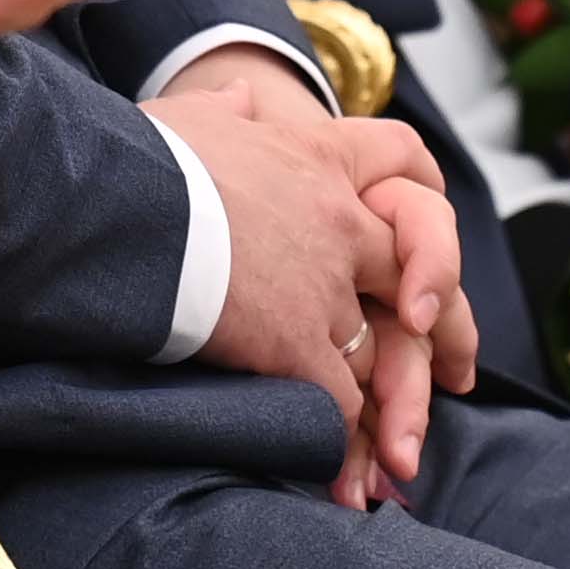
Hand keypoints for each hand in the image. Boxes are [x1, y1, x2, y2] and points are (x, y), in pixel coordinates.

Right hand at [145, 51, 473, 495]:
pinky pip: (341, 403)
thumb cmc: (138, 161)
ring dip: (393, 406)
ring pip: (385, 352)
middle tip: (452, 369)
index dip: (422, 186)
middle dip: (437, 321)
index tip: (423, 222)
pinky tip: (340, 471)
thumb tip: (238, 98)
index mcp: (316, 156)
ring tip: (395, 455)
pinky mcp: (298, 347)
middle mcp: (339, 222)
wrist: (117, 210)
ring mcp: (325, 288)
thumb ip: (225, 112)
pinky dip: (345, 441)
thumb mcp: (187, 118)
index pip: (398, 157)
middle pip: (419, 266)